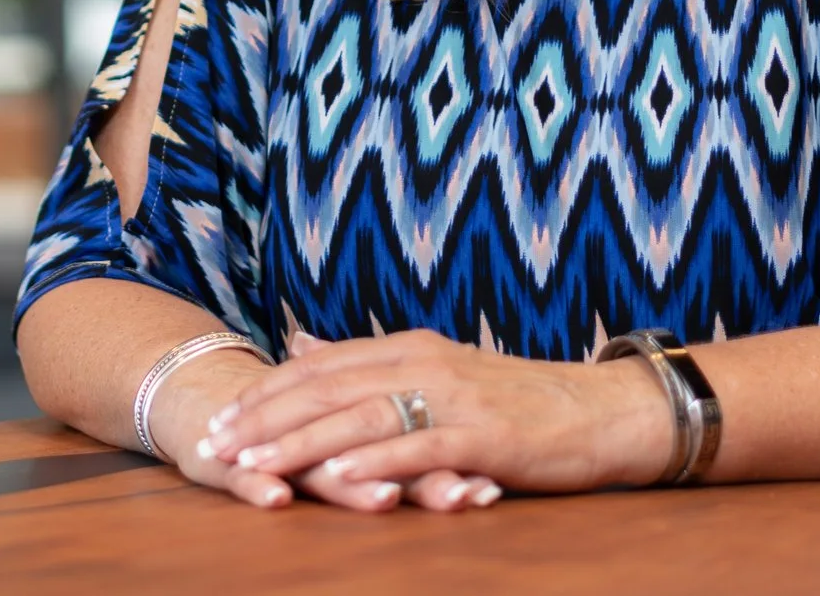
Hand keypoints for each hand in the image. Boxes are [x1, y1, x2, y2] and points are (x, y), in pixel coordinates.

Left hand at [196, 330, 677, 500]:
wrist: (603, 412)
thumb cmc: (517, 401)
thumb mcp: (434, 368)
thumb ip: (365, 360)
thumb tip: (298, 343)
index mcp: (407, 347)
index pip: (318, 367)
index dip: (264, 394)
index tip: (218, 420)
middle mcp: (423, 362)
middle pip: (327, 388)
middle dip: (265, 418)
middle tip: (216, 445)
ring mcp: (453, 396)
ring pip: (361, 416)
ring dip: (303, 442)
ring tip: (257, 463)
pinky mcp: (483, 432)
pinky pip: (419, 445)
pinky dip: (376, 461)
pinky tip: (340, 477)